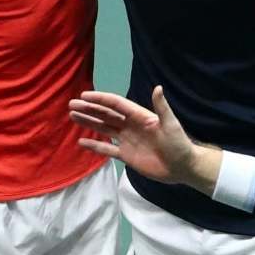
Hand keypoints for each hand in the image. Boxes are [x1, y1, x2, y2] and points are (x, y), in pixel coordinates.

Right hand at [70, 85, 208, 187]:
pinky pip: (107, 149)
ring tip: (73, 116)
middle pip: (106, 115)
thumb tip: (158, 87)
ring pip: (104, 129)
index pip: (116, 104)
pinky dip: (94, 146)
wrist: (182, 167)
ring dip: (89, 122)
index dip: (100, 99)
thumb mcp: (171, 124)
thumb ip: (162, 107)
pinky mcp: (126, 155)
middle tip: (72, 104)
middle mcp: (130, 126)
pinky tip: (81, 141)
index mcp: (139, 116)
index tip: (84, 96)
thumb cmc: (179, 144)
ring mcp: (126, 140)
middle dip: (89, 109)